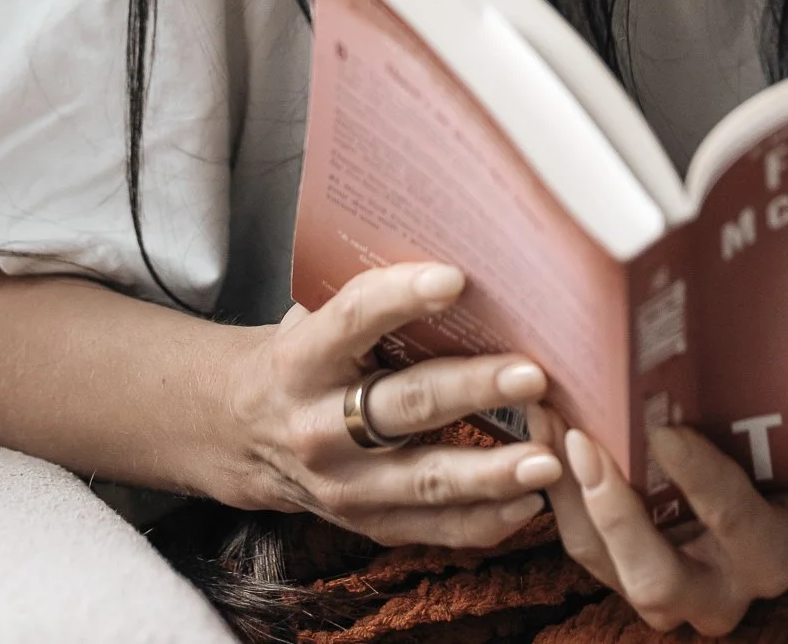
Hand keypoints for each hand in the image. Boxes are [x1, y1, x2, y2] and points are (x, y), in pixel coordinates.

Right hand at [223, 261, 560, 546]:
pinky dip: (485, 520)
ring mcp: (341, 486)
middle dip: (473, 390)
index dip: (402, 297)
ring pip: (424, 479)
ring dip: (492, 472)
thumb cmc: (303, 355)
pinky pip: (431, 528)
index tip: (457, 279)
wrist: (240, 433)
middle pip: (404, 405)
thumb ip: (371, 300)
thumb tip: (463, 258)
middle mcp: (317, 427)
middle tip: (533, 374)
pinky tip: (530, 501)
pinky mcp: (364, 524)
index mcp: (303, 360)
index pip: (353, 320)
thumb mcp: (316, 320)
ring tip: (547, 460)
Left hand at [530, 409, 787, 635]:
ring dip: (569, 489)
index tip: (666, 430)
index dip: (702, 481)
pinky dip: (559, 485)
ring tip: (548, 416)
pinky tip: (546, 425)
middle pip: (656, 579)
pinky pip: (579, 540)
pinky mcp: (621, 572)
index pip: (737, 524)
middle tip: (585, 442)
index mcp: (771, 552)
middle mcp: (718, 589)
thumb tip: (781, 312)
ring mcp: (665, 591)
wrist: (767, 493)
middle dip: (615, 513)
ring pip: (601, 558)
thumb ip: (787, 401)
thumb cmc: (784, 447)